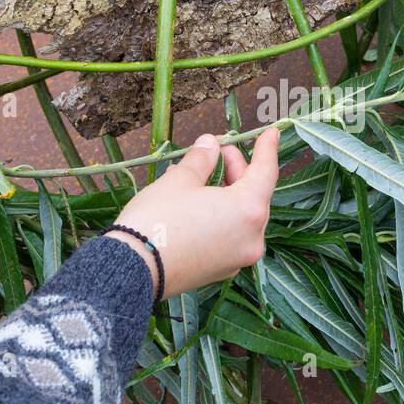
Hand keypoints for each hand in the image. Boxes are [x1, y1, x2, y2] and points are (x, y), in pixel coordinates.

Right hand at [107, 129, 280, 298]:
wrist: (132, 271)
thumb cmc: (157, 220)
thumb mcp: (180, 180)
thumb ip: (201, 159)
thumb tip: (210, 145)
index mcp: (248, 211)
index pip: (266, 172)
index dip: (267, 149)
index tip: (271, 133)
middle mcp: (252, 238)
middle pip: (254, 195)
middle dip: (238, 171)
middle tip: (218, 152)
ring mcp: (238, 258)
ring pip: (242, 217)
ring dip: (228, 193)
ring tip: (202, 176)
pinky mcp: (221, 271)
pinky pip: (230, 236)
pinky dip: (221, 217)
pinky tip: (199, 204)